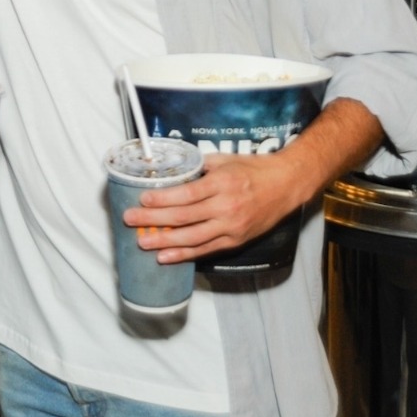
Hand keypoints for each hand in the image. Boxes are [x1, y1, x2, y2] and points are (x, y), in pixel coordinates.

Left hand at [123, 150, 312, 264]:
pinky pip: (205, 249)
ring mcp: (231, 226)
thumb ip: (199, 167)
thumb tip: (172, 170)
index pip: (186, 194)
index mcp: (222, 183)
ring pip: (192, 237)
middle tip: (130, 220)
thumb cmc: (253, 169)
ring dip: (164, 241)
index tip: (142, 199)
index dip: (162, 199)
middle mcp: (226, 206)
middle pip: (184, 216)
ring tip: (142, 242)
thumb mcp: (226, 160)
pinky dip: (184, 254)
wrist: (286, 185)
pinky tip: (165, 256)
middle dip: (153, 219)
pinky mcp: (235, 240)